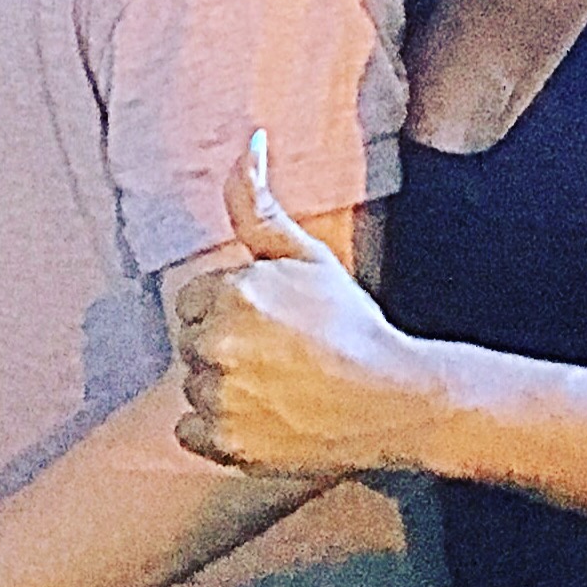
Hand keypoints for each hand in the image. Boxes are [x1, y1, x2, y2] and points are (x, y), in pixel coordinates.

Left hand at [173, 132, 444, 477]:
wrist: (397, 399)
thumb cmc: (350, 323)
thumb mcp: (305, 256)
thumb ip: (258, 203)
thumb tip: (248, 141)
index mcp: (230, 294)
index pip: (193, 299)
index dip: (232, 308)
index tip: (272, 322)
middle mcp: (214, 346)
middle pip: (188, 341)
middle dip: (223, 344)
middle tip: (278, 355)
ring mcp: (218, 399)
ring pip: (191, 385)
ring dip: (222, 387)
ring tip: (277, 387)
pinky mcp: (225, 445)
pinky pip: (189, 431)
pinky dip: (216, 431)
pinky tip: (261, 418)